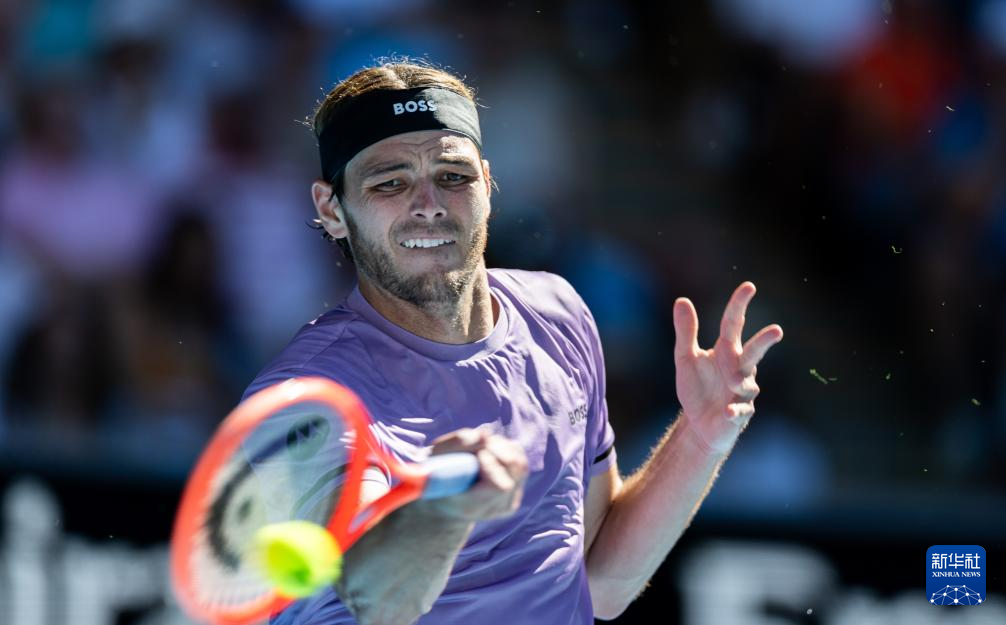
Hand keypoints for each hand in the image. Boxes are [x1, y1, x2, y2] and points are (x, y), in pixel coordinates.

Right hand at [424, 428, 528, 520]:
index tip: (477, 454)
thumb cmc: (434, 476)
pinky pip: (521, 463)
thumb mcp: (436, 458)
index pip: (499, 486)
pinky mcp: (516, 492)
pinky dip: (508, 451)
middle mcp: (495, 508)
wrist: (443, 502)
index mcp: (473, 507)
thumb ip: (457, 444)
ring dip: (502, 448)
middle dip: (497, 449)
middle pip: (513, 469)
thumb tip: (486, 434)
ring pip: (519, 463)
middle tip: (478, 446)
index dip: (491, 464)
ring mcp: (509, 502)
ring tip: (482, 448)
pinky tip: (490, 453)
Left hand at [672, 282, 782, 453]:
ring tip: (733, 381)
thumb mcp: (685, 358)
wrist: (699, 425)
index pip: (733, 324)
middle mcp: (740, 368)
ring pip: (748, 383)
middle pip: (753, 351)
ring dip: (740, 380)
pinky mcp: (740, 414)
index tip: (749, 286)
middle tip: (777, 330)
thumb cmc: (696, 388)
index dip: (739, 305)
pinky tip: (728, 412)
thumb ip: (686, 332)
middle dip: (764, 342)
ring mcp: (743, 392)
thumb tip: (682, 300)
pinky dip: (735, 411)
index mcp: (726, 351)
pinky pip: (740, 411)